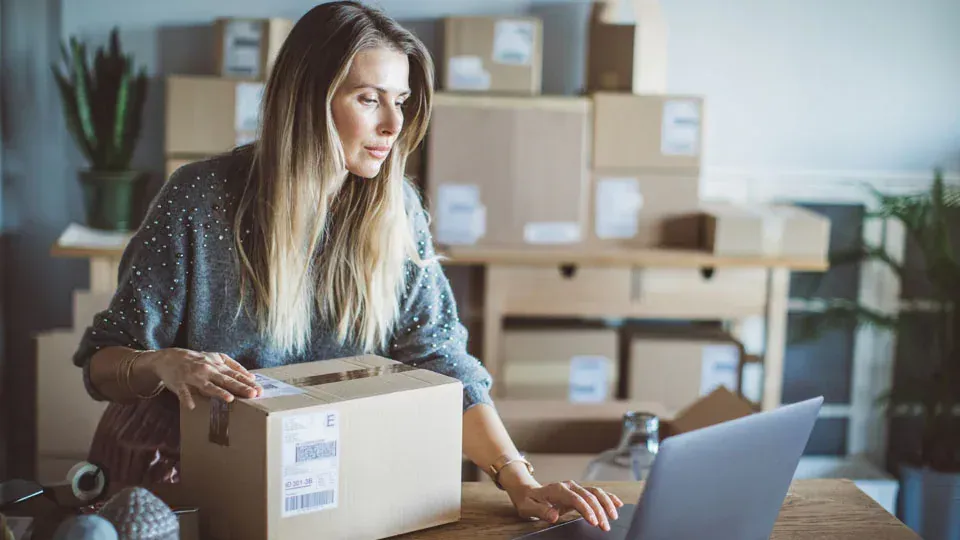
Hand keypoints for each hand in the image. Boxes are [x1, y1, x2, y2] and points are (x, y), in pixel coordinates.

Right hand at [145, 348, 261, 409]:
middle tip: (253, 394)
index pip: (235, 375)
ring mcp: (193, 376)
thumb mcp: (216, 358)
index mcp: (217, 365)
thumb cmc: (196, 359)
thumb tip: (251, 376)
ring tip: (229, 399)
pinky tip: (191, 406)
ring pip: (207, 385)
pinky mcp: (179, 383)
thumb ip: (233, 366)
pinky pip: (183, 392)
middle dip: (240, 387)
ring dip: (218, 392)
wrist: (169, 357)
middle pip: (226, 380)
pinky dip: (186, 398)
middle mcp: (207, 370)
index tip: (260, 390)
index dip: (248, 382)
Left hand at [505, 480, 623, 530]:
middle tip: (605, 526)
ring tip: (613, 517)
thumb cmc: (528, 500)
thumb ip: (541, 511)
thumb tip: (554, 515)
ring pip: (595, 492)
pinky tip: (617, 504)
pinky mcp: (579, 492)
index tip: (593, 522)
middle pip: (588, 496)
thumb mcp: (529, 507)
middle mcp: (568, 486)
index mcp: (557, 488)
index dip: (586, 509)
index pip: (576, 498)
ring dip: (606, 504)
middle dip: (599, 511)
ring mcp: (575, 488)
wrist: (527, 491)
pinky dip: (608, 497)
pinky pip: (596, 493)